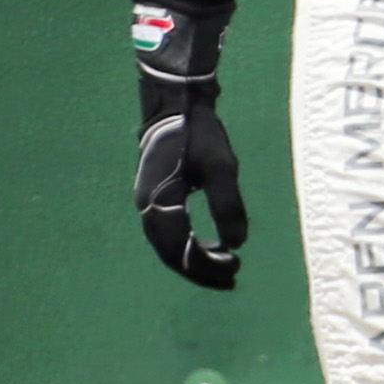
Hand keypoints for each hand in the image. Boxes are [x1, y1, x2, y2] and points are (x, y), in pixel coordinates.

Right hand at [130, 0, 245, 289]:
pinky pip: (167, 230)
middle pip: (170, 252)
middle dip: (200, 269)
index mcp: (159, 203)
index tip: (235, 270)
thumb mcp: (222, 168)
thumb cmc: (199, 133)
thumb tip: (237, 243)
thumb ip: (228, 207)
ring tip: (224, 267)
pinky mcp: (154, 194)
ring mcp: (147, 200)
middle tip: (233, 278)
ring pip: (166, 243)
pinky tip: (207, 246)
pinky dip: (186, 243)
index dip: (206, 266)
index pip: (180, 249)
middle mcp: (147, 207)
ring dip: (193, 259)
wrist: (175, 104)